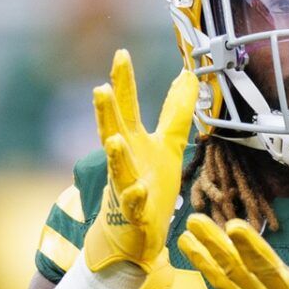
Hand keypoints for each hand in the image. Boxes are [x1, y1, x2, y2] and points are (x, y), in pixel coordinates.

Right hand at [84, 50, 196, 288]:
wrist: (134, 235)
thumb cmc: (149, 186)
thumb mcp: (167, 145)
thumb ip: (174, 112)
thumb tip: (187, 76)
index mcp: (133, 143)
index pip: (126, 107)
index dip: (124, 82)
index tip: (121, 53)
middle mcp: (125, 162)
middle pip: (113, 131)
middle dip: (107, 111)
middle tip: (101, 88)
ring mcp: (126, 187)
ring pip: (118, 169)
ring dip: (116, 155)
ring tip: (114, 138)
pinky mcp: (135, 214)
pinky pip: (134, 205)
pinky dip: (135, 197)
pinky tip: (139, 189)